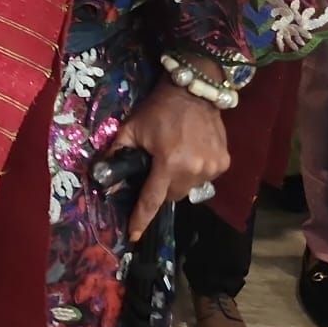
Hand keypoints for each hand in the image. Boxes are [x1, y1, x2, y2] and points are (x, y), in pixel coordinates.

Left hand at [111, 76, 229, 239]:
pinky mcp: (224, 163)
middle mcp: (193, 169)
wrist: (194, 90)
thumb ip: (117, 153)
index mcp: (168, 162)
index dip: (141, 219)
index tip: (133, 236)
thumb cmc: (158, 109)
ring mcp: (212, 168)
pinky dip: (194, 173)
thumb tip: (103, 175)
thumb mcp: (131, 129)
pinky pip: (204, 179)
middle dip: (161, 189)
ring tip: (175, 159)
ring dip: (179, 181)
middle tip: (156, 170)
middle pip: (172, 196)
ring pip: (188, 189)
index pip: (152, 199)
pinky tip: (191, 154)